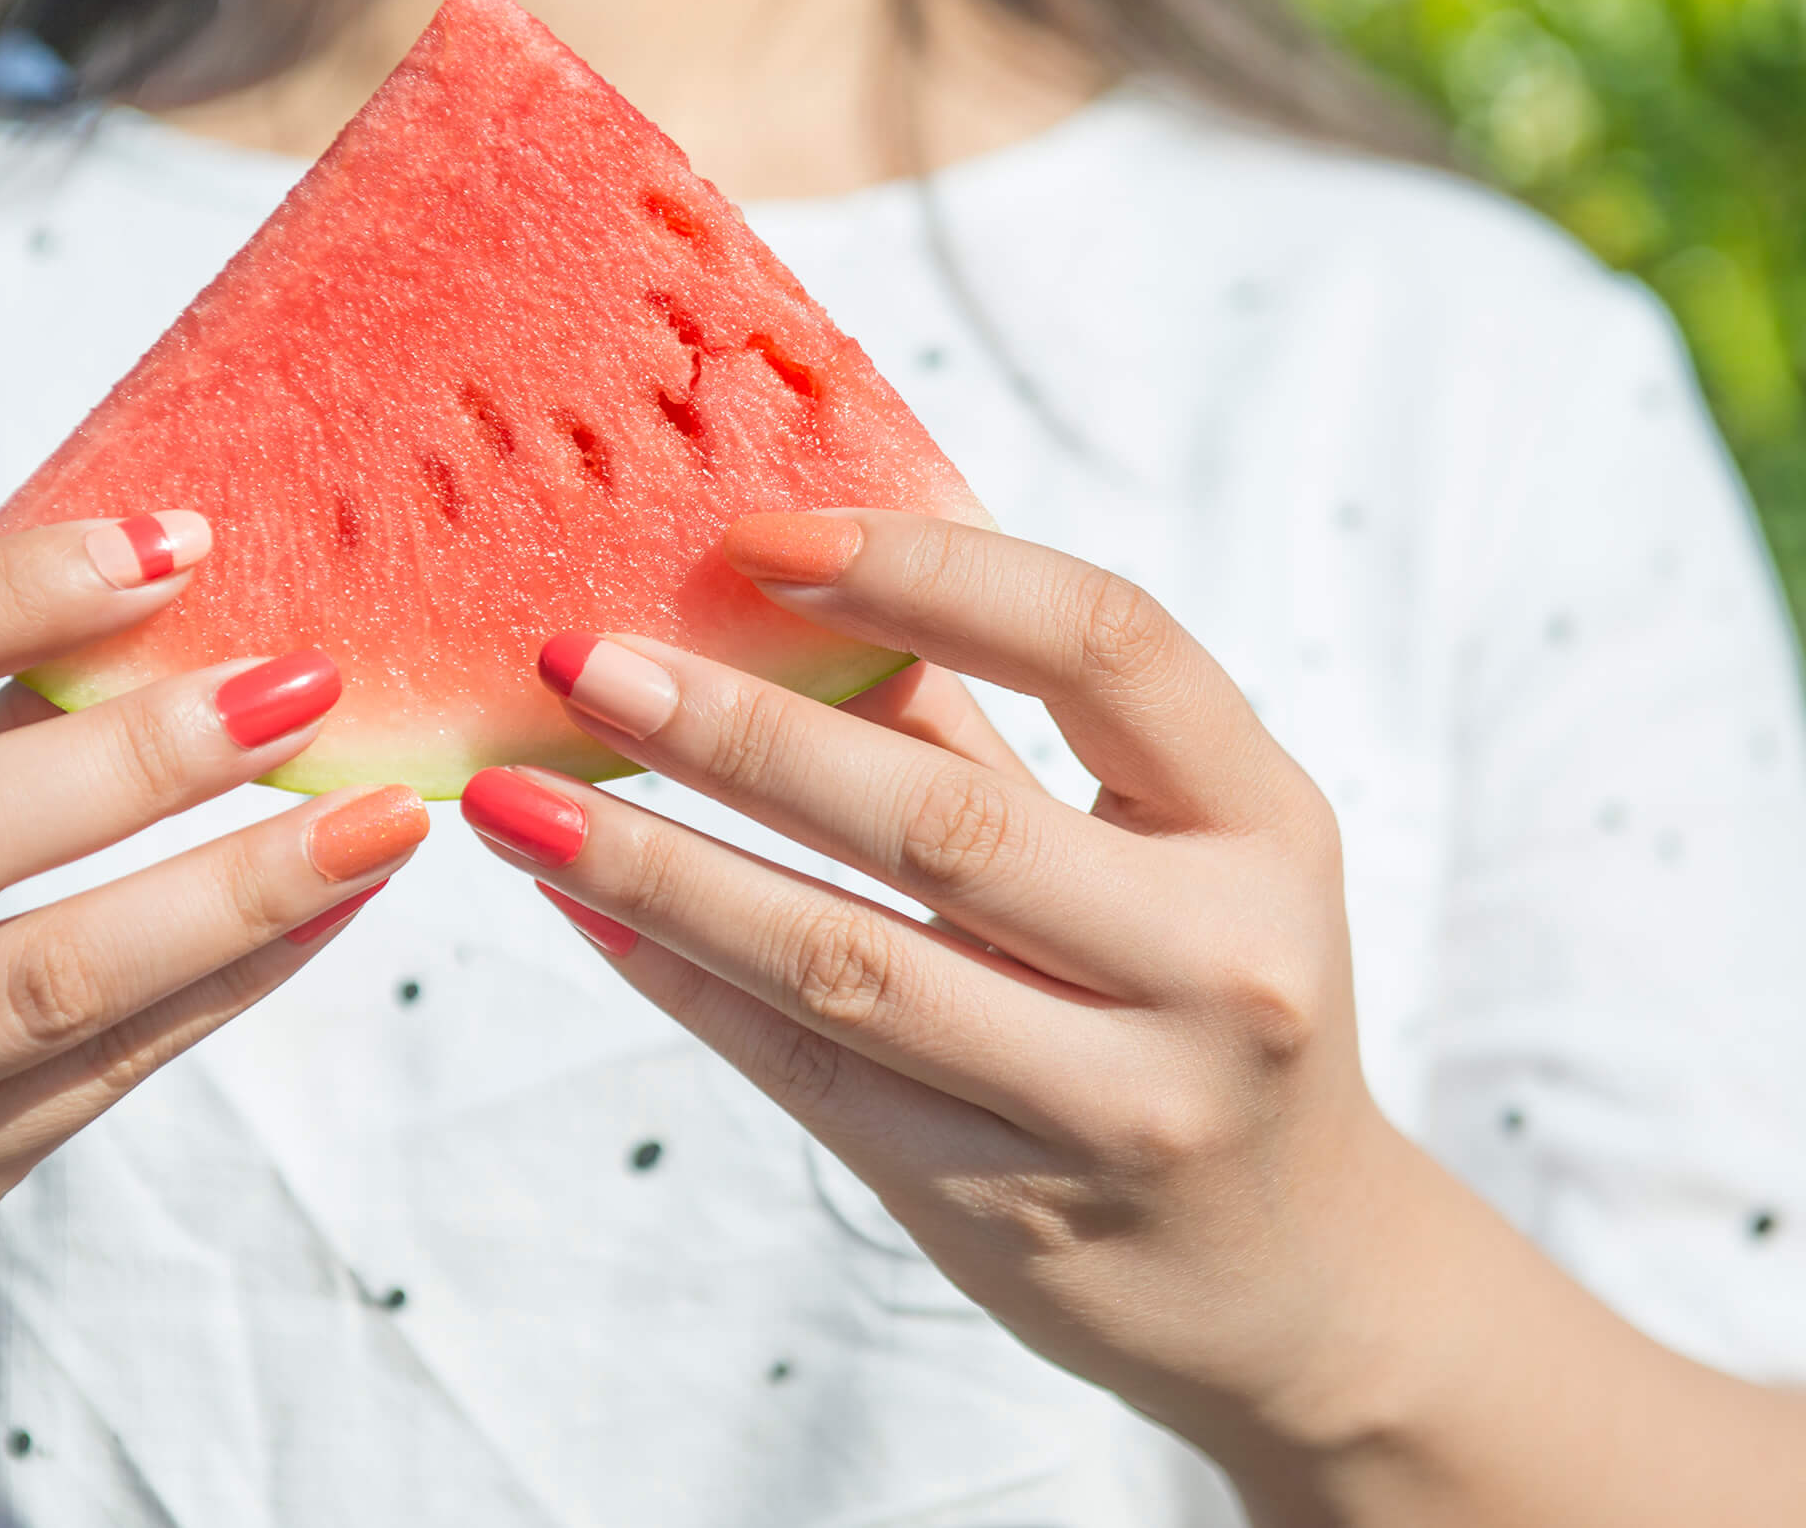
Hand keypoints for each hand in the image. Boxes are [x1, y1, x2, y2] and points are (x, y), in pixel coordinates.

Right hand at [0, 513, 426, 1390]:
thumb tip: (155, 582)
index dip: (8, 589)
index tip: (177, 541)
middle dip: (145, 753)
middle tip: (304, 684)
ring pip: (47, 982)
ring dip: (233, 890)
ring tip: (373, 818)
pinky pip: (99, 1077)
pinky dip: (227, 984)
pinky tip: (328, 914)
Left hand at [460, 509, 1429, 1490]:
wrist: (1301, 1281)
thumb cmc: (1203, 1002)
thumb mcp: (1163, 848)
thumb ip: (989, 729)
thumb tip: (785, 584)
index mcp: (1263, 822)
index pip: (1103, 642)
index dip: (926, 569)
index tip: (756, 537)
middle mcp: (1218, 964)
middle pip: (939, 818)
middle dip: (733, 729)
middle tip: (577, 657)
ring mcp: (1115, 1103)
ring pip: (843, 960)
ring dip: (658, 865)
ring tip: (516, 794)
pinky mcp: (1003, 1205)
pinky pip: (806, 1071)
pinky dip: (679, 978)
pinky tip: (578, 904)